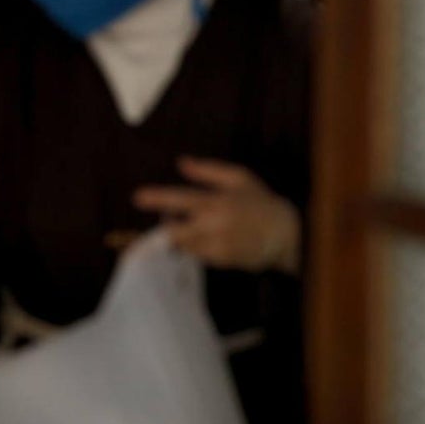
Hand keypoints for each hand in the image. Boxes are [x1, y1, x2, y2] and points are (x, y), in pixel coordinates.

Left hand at [133, 157, 301, 273]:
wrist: (287, 234)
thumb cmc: (260, 202)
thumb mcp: (238, 178)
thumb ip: (208, 171)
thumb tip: (181, 163)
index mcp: (217, 200)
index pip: (181, 199)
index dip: (158, 198)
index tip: (137, 197)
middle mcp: (215, 224)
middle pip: (175, 231)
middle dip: (164, 229)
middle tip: (168, 222)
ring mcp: (218, 244)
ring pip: (184, 245)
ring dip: (181, 237)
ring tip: (199, 227)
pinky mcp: (223, 260)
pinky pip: (197, 255)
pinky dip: (196, 248)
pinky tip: (212, 238)